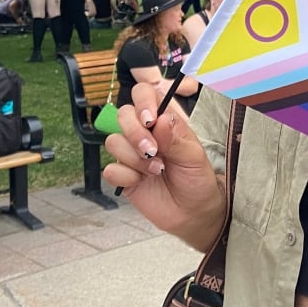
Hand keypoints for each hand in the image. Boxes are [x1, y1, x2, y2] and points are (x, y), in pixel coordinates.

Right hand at [103, 84, 223, 249]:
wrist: (193, 212)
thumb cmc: (196, 178)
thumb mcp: (194, 157)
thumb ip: (176, 138)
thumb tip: (160, 119)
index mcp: (163, 121)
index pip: (144, 94)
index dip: (142, 101)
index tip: (150, 119)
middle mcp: (144, 133)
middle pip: (122, 114)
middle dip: (135, 133)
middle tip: (154, 150)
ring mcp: (131, 153)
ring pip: (113, 141)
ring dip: (134, 157)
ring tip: (156, 169)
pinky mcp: (123, 175)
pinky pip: (110, 169)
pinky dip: (126, 176)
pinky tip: (141, 181)